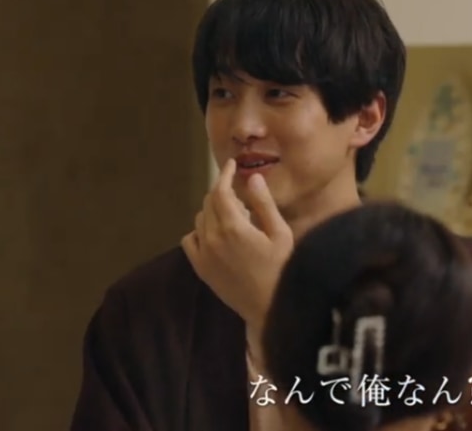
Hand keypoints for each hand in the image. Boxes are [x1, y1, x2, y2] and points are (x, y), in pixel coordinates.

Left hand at [181, 158, 293, 328]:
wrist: (268, 307)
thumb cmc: (281, 268)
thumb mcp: (280, 234)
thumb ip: (264, 204)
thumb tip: (252, 178)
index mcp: (234, 226)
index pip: (221, 191)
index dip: (224, 174)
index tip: (230, 165)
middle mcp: (213, 237)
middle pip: (209, 202)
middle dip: (221, 191)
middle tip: (238, 192)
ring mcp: (204, 254)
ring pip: (200, 219)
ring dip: (212, 210)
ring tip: (232, 214)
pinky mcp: (201, 268)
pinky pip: (190, 240)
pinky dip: (200, 231)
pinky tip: (215, 234)